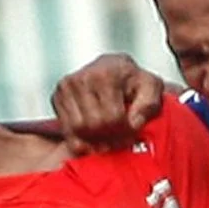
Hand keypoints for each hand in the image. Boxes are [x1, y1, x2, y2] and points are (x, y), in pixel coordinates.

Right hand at [50, 53, 164, 154]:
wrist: (113, 68)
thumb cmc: (133, 80)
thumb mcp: (151, 87)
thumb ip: (149, 105)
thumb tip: (134, 123)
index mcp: (106, 74)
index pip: (112, 117)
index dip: (125, 131)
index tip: (132, 131)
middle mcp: (82, 78)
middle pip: (93, 125)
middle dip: (110, 137)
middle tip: (121, 138)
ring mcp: (66, 87)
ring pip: (78, 130)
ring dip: (95, 140)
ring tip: (109, 137)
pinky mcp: (56, 97)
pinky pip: (67, 131)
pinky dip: (81, 140)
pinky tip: (94, 137)